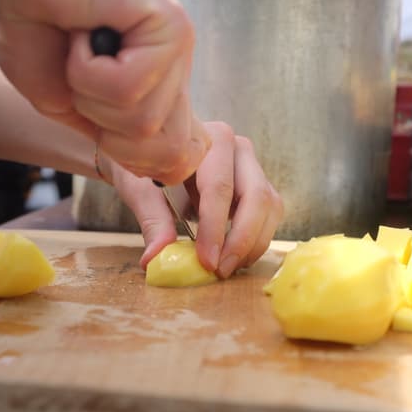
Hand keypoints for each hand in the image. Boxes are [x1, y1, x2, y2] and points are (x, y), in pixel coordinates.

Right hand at [0, 0, 209, 183]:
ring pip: (144, 123)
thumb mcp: (79, 109)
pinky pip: (128, 88)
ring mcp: (178, 44)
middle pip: (167, 151)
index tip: (100, 125)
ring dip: (89, 93)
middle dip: (107, 131)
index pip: (181, 157)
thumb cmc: (35, 39)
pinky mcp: (168, 24)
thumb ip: (125, 141)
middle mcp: (178, 66)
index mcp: (163, 86)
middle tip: (82, 77)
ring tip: (79, 46)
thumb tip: (176, 169)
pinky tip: (82, 31)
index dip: (134, 160)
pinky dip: (86, 70)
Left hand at [108, 121, 284, 277]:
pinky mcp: (258, 186)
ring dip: (253, 244)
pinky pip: (269, 215)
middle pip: (256, 197)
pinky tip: (234, 258)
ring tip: (227, 268)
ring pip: (269, 207)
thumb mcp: (142, 191)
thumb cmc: (147, 168)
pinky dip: (256, 240)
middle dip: (241, 240)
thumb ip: (153, 222)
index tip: (207, 261)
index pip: (219, 188)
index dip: (215, 229)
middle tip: (220, 270)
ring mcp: (252, 167)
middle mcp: (238, 149)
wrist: (154, 154)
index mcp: (210, 140)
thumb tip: (155, 258)